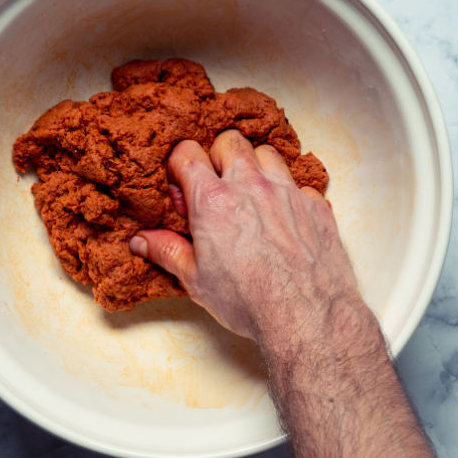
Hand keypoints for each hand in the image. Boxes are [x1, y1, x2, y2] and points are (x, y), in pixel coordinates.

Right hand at [129, 130, 382, 372]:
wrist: (306, 315)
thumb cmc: (250, 300)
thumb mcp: (196, 280)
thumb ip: (167, 252)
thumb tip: (142, 241)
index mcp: (213, 200)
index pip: (187, 153)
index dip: (180, 166)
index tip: (183, 188)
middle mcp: (251, 186)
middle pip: (230, 142)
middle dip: (219, 158)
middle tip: (217, 188)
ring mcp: (288, 192)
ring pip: (268, 154)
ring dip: (256, 168)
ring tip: (252, 197)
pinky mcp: (316, 206)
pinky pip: (300, 184)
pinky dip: (290, 195)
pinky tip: (285, 218)